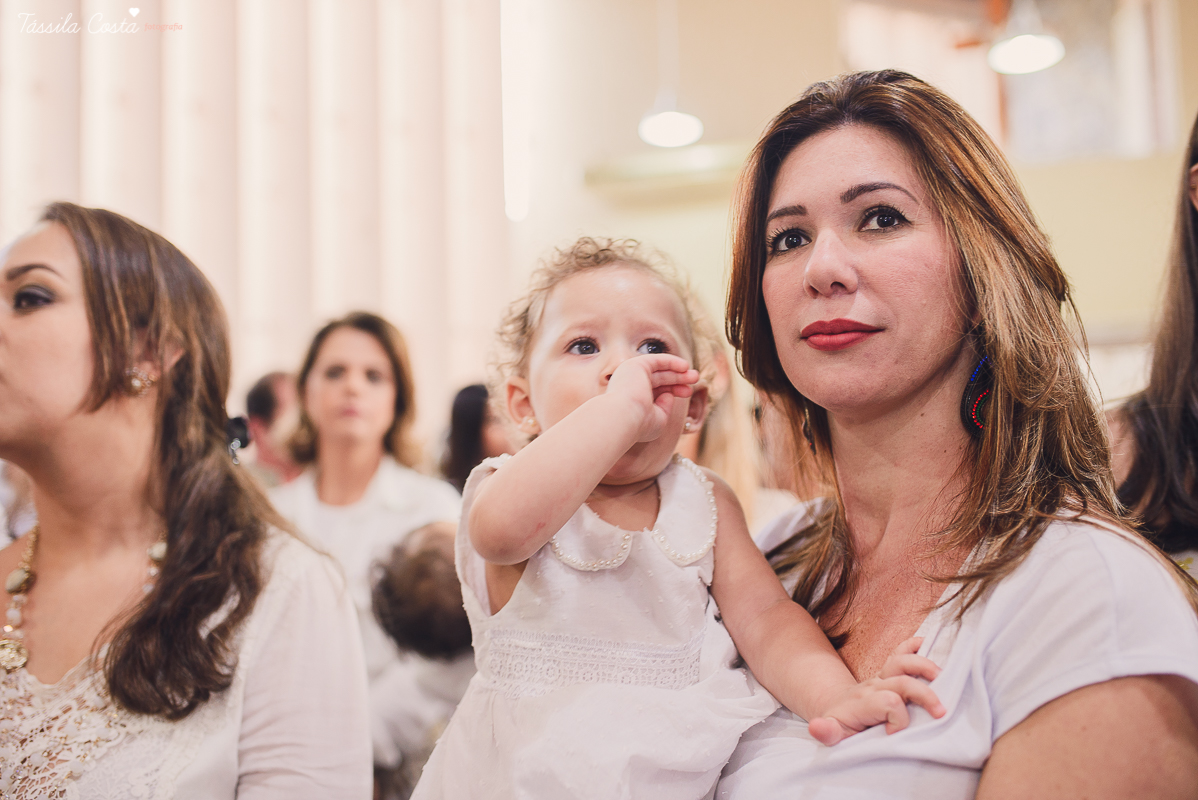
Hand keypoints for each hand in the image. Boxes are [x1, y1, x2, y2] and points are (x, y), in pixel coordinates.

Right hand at [605, 354, 698, 441]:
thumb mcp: (657, 419)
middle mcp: (628, 385)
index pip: (655, 390)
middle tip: (694, 380)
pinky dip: (671, 361)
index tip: (688, 392)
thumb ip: (664, 408)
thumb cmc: (639, 425)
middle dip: (677, 379)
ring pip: (658, 369)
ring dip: (677, 371)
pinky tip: (685, 366)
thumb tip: (669, 395)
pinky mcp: (635, 365)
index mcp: (631, 399)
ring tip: (695, 375)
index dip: (673, 389)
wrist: (623, 418)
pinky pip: (657, 360)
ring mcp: (631, 374)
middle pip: (658, 379)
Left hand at [806, 637, 945, 745]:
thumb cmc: (839, 726)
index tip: (894, 735)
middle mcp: (873, 686)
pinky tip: (929, 644)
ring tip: (943, 677)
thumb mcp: (831, 732)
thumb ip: (826, 731)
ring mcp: (881, 678)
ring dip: (924, 666)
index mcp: (863, 703)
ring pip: (902, 663)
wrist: (836, 710)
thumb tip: (817, 727)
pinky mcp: (887, 674)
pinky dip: (914, 646)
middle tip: (941, 712)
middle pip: (901, 682)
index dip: (898, 719)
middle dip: (923, 694)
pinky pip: (900, 653)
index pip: (888, 703)